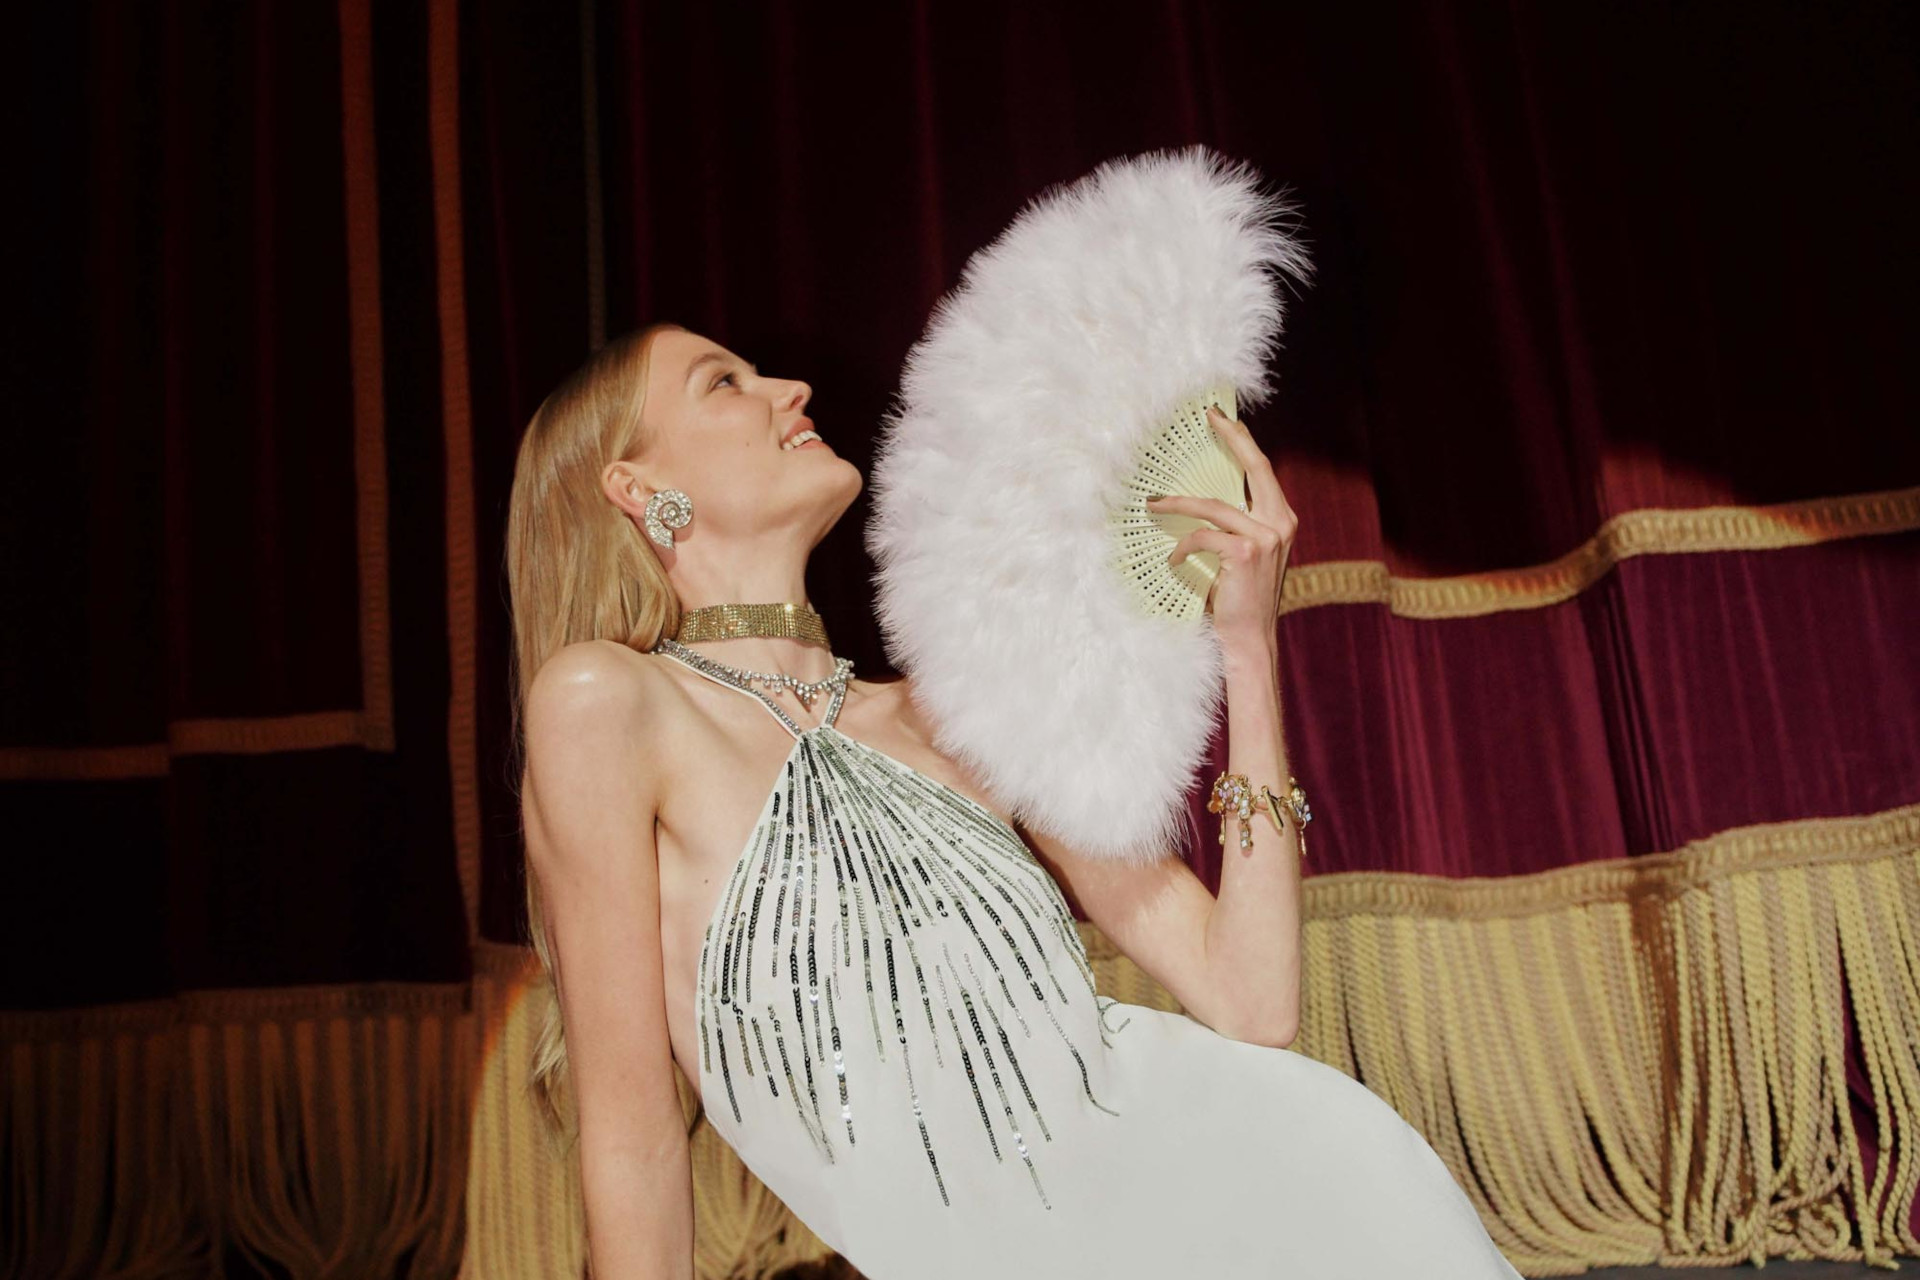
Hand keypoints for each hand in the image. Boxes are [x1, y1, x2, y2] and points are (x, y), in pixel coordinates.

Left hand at [1145, 404, 1297, 646]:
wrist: (1250, 638)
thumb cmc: (1240, 598)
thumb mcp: (1244, 555)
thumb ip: (1235, 525)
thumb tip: (1200, 499)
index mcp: (1281, 520)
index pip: (1263, 470)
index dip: (1243, 441)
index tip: (1223, 418)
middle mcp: (1280, 523)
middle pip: (1255, 467)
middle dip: (1231, 438)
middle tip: (1208, 418)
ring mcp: (1265, 537)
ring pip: (1213, 506)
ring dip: (1178, 503)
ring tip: (1154, 503)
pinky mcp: (1245, 553)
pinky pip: (1202, 536)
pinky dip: (1183, 547)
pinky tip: (1174, 561)